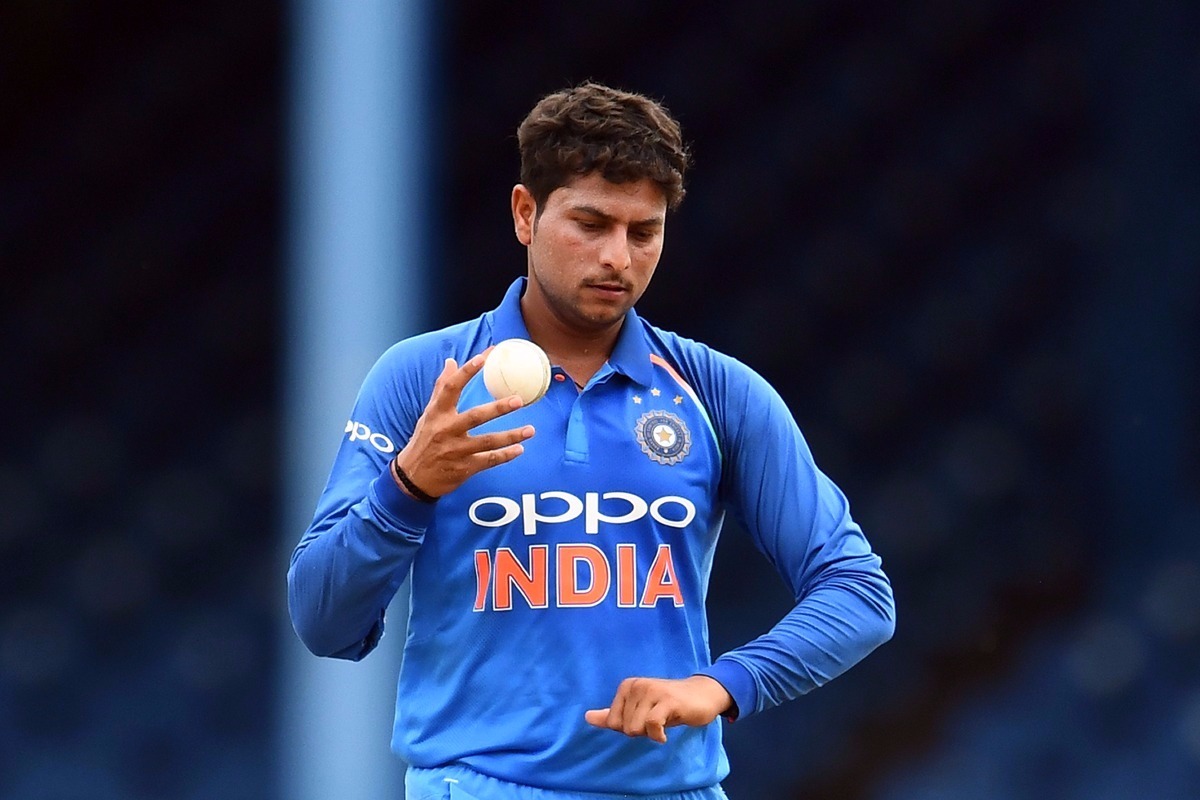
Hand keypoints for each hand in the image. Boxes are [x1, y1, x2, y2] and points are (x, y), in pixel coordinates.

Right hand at [393, 352, 534, 498]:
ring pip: (488, 441)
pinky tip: (520, 450)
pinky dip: (505, 456)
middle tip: (519, 400)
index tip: (484, 357)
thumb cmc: (424, 440)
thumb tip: (451, 362)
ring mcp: (456, 451)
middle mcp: (447, 430)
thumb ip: (441, 388)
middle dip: (498, 408)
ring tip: (530, 430)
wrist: (413, 477)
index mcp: (437, 413)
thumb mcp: (429, 414)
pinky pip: (489, 460)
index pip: (451, 388)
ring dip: (511, 436)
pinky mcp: (464, 468)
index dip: (467, 372)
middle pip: (475, 416)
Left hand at [584, 675, 732, 743]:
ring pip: (636, 728)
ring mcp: (652, 691)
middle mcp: (637, 685)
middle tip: (657, 720)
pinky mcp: (668, 700)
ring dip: (651, 734)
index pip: (613, 722)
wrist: (701, 696)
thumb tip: (587, 717)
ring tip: (663, 722)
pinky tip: (665, 734)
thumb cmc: (667, 705)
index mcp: (627, 686)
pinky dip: (658, 736)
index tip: (645, 719)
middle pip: (625, 728)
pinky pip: (652, 725)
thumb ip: (612, 715)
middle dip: (641, 731)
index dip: (630, 728)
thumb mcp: (638, 710)